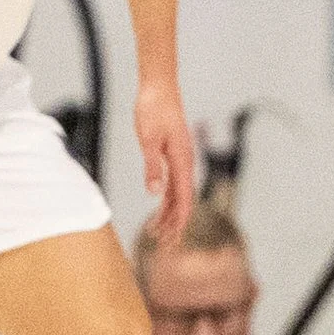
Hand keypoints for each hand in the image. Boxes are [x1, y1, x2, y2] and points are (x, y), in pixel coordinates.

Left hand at [134, 77, 194, 242]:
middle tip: (165, 245)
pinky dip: (166, 199)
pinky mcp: (172, 155)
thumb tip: (155, 193)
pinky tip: (159, 209)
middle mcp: (185, 163)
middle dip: (175, 224)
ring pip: (178, 194)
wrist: (158, 89)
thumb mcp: (148, 139)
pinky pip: (172, 183)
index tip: (172, 238)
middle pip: (183, 201)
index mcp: (182, 161)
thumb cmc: (152, 110)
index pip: (183, 198)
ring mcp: (180, 160)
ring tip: (158, 232)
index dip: (178, 220)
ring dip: (169, 214)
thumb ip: (152, 166)